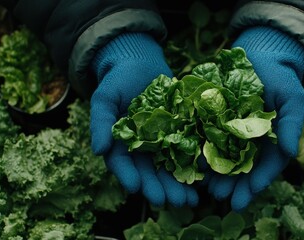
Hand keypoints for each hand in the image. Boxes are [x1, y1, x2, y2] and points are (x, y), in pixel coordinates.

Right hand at [90, 32, 197, 206]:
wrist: (141, 62)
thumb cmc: (119, 79)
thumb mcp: (105, 97)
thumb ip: (100, 122)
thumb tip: (98, 150)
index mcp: (122, 144)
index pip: (124, 165)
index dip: (129, 177)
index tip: (136, 188)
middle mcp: (143, 148)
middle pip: (151, 172)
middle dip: (161, 188)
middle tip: (172, 202)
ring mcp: (163, 141)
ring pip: (171, 167)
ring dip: (180, 184)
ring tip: (191, 200)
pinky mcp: (181, 131)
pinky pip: (189, 149)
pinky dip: (196, 163)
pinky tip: (205, 175)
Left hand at [207, 26, 303, 210]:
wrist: (261, 54)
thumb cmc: (281, 77)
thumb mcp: (293, 99)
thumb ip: (293, 124)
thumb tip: (292, 151)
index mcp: (272, 140)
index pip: (266, 166)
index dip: (257, 183)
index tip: (246, 197)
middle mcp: (251, 139)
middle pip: (242, 167)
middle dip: (233, 185)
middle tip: (222, 198)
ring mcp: (232, 129)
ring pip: (224, 157)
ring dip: (216, 174)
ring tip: (208, 189)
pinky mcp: (216, 118)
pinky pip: (208, 137)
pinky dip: (203, 150)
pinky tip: (195, 163)